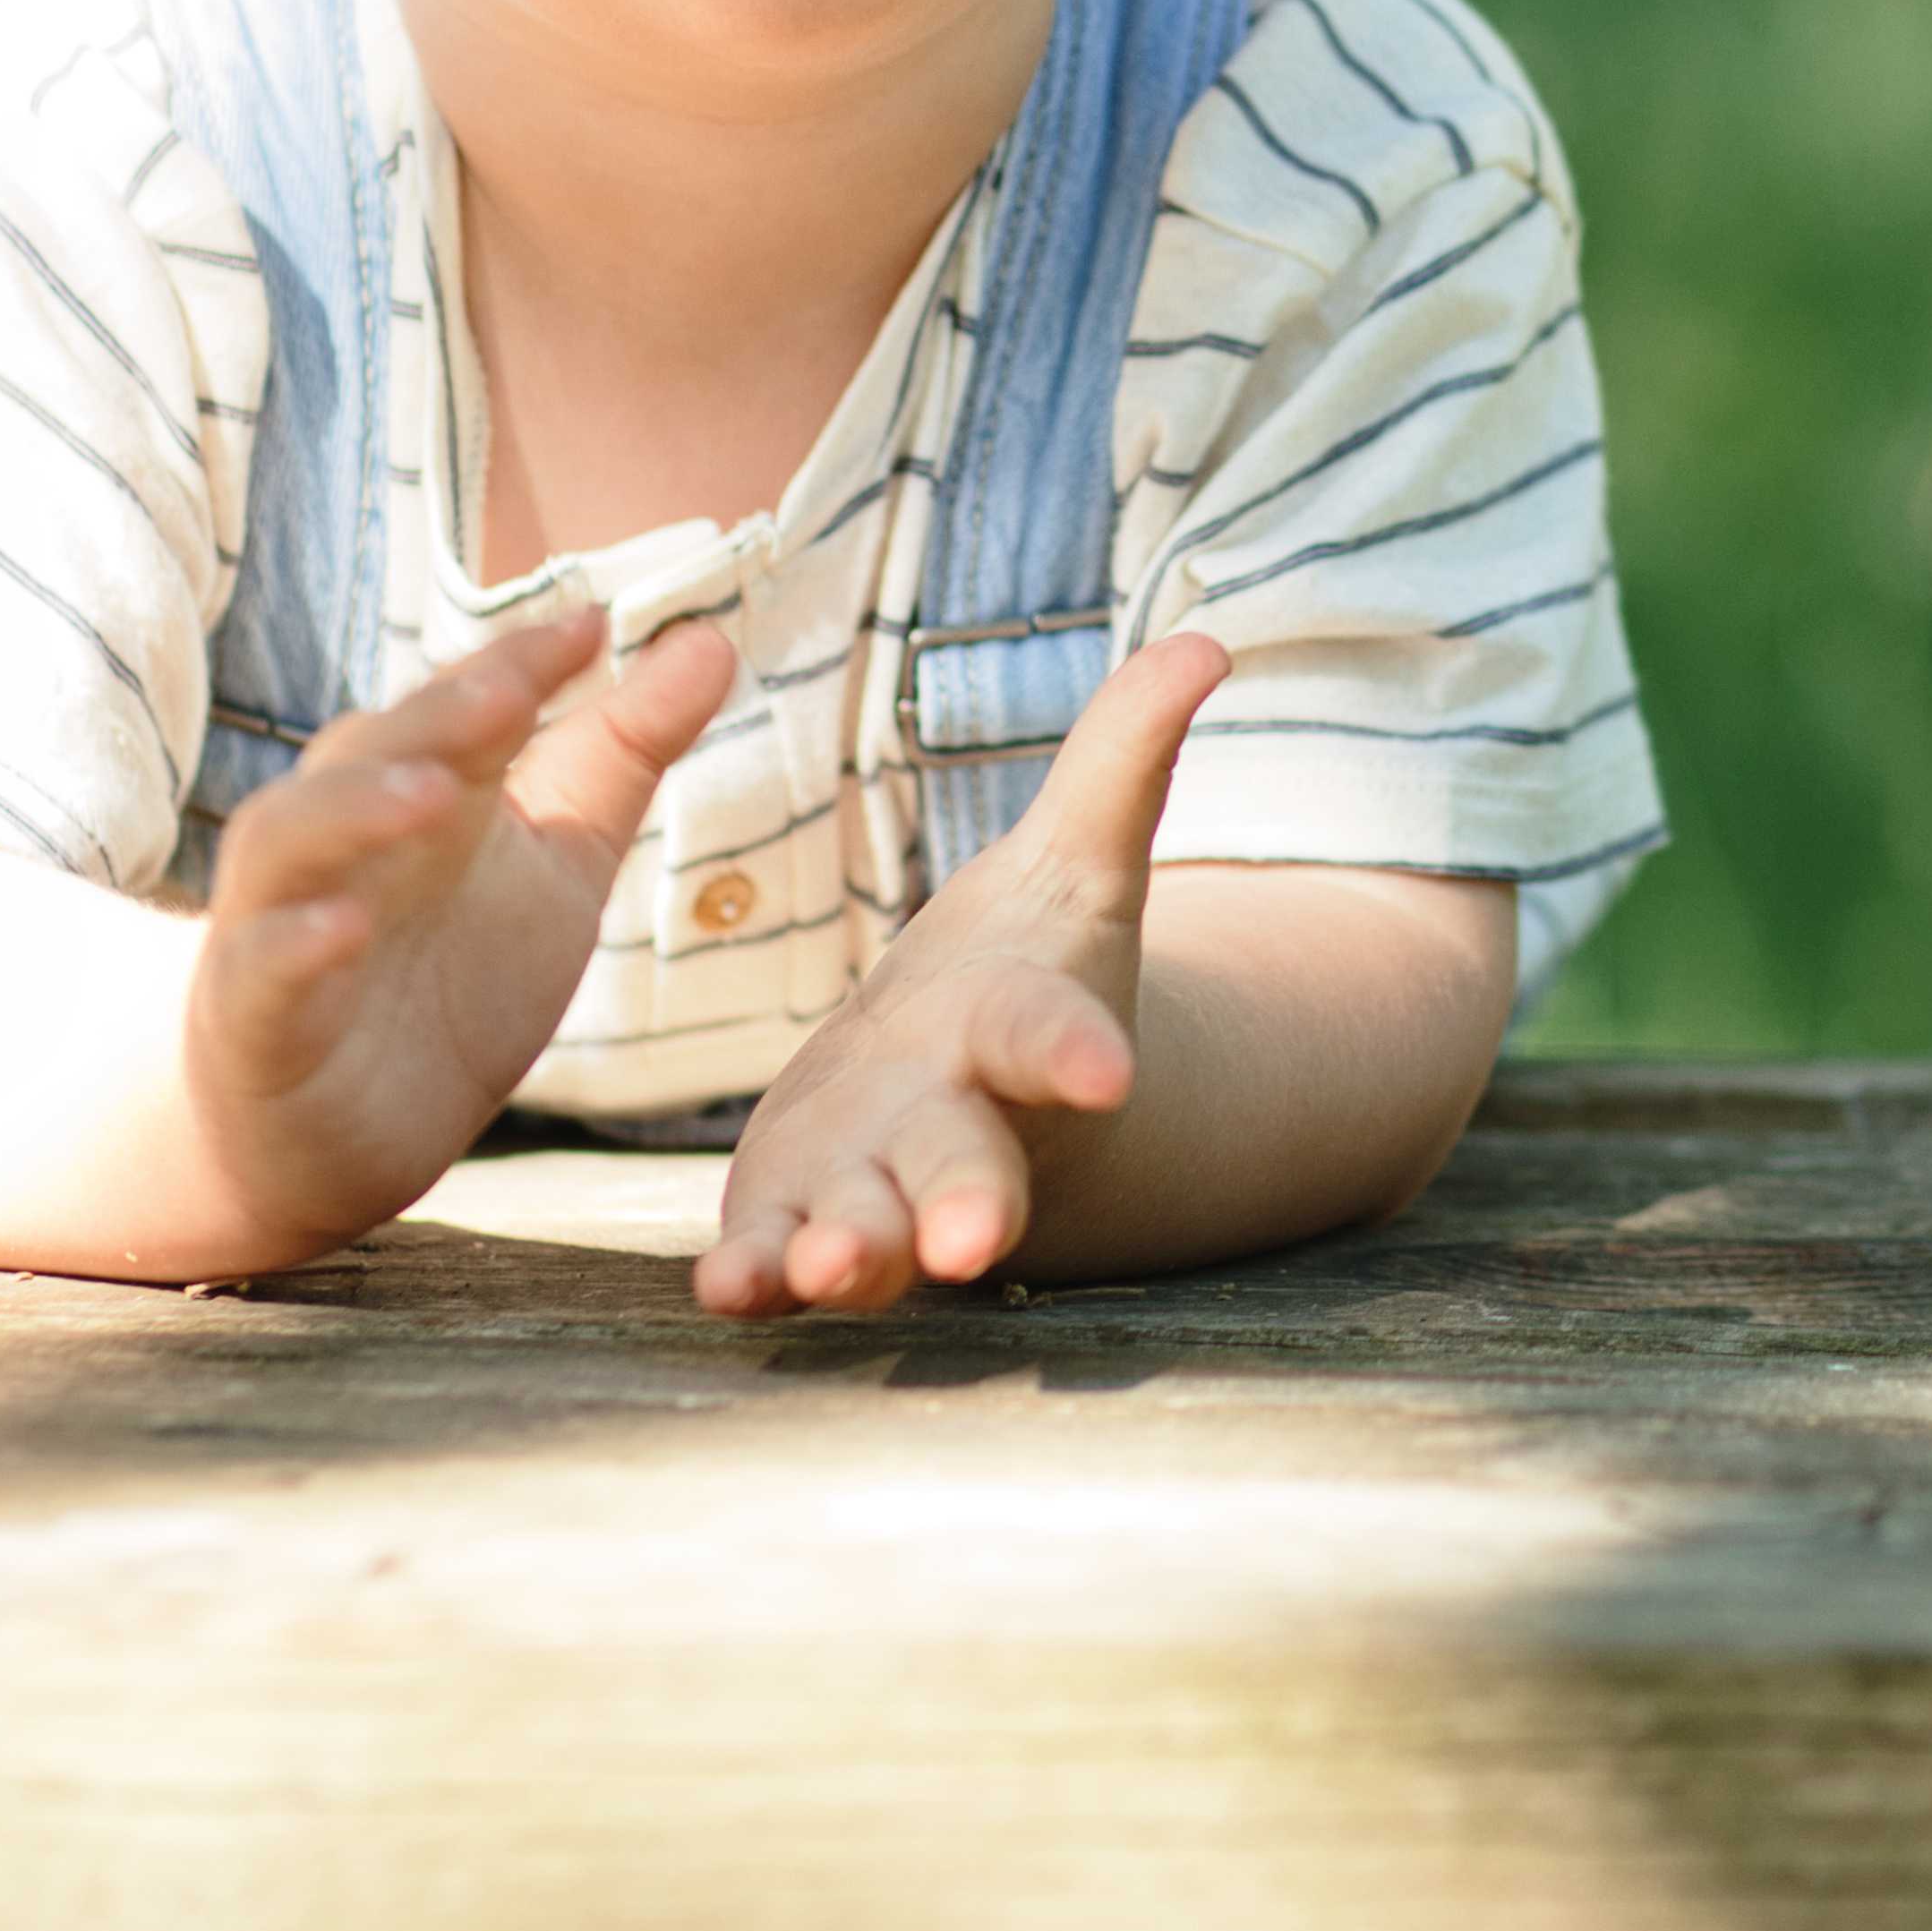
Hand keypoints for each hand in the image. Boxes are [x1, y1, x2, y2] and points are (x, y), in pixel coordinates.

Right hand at [184, 600, 735, 1253]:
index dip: (519, 664)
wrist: (347, 1138)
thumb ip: (623, 753)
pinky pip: (259, 968)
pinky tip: (344, 931)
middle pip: (371, 749)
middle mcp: (341, 837)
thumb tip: (712, 638)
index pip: (464, 705)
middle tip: (512, 691)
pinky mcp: (251, 1020)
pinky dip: (296, 944)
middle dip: (438, 717)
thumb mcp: (561, 863)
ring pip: (292, 837)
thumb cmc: (454, 980)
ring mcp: (280, 921)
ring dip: (355, 809)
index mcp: (422, 789)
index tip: (594, 627)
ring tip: (432, 794)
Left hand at [698, 627, 1227, 1315]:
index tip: (1107, 1075)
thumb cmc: (1035, 964)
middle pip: (970, 1164)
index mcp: (1022, 1028)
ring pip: (871, 1229)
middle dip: (966, 1203)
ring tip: (825, 1273)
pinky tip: (725, 1291)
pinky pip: (778, 1252)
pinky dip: (755, 1274)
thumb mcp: (1080, 854)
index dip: (1076, 1052)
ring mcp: (878, 1178)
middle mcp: (958, 1121)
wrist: (976, 1081)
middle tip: (969, 1244)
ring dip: (850, 1253)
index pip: (1052, 1035)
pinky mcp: (801, 1211)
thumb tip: (1207, 639)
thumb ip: (1126, 754)